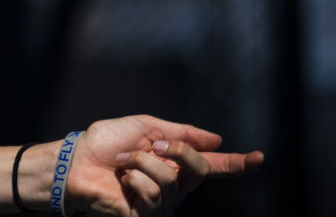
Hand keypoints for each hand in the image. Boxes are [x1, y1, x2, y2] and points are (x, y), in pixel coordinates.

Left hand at [64, 115, 263, 215]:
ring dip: (141, 163)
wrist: (75, 162)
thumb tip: (215, 139)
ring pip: (170, 180)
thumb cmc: (104, 144)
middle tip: (150, 146)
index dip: (237, 162)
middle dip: (177, 151)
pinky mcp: (146, 216)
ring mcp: (161, 203)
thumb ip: (180, 132)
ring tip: (123, 165)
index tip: (260, 158)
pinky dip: (134, 180)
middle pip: (199, 169)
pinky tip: (122, 182)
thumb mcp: (144, 127)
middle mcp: (174, 185)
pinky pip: (152, 194)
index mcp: (174, 162)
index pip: (212, 164)